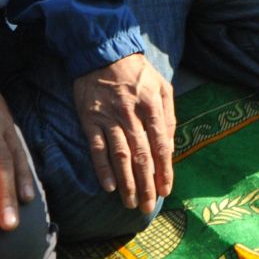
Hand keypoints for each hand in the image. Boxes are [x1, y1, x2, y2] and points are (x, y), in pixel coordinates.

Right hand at [73, 53, 175, 214]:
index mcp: (153, 105)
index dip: (164, 171)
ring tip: (130, 203)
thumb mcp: (162, 87)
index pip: (161, 145)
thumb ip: (168, 116)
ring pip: (120, 156)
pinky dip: (102, 168)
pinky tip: (109, 186)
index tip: (165, 190)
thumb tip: (169, 147)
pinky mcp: (90, 119)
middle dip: (146, 185)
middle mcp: (131, 114)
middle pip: (142, 156)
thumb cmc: (137, 72)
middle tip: (147, 206)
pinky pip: (97, 148)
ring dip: (126, 183)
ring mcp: (109, 117)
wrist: (103, 52)